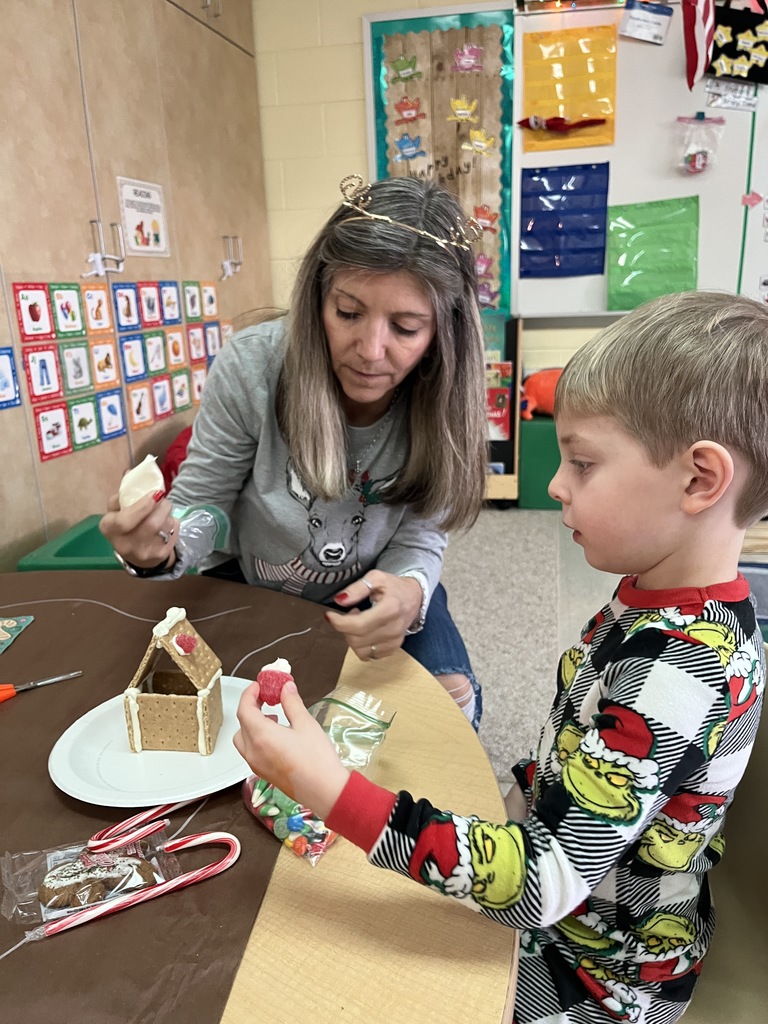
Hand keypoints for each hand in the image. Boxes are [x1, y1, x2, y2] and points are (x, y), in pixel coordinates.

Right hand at [99, 491, 176, 568]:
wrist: (136, 554)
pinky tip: (165, 524)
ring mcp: (145, 553)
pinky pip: (174, 532)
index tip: (156, 493)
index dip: (143, 506)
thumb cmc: (124, 527)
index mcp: (111, 530)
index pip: (125, 521)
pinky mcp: (161, 555)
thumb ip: (120, 497)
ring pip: (165, 526)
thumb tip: (132, 480)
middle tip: (162, 498)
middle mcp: (127, 545)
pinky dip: (173, 523)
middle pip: (151, 524)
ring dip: (167, 513)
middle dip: (162, 506)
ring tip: (162, 510)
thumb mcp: (114, 512)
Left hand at [233, 679, 349, 818]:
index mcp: (261, 736)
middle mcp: (253, 751)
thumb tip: (286, 688)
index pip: (244, 709)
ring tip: (272, 716)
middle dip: (251, 707)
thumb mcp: (305, 724)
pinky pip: (251, 751)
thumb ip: (292, 703)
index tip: (260, 685)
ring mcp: (256, 765)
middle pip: (242, 723)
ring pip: (243, 739)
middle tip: (266, 697)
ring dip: (251, 724)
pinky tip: (276, 735)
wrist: (324, 791)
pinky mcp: (263, 773)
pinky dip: (256, 738)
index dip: (249, 693)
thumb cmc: (317, 759)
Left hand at [325, 570, 421, 661]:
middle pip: (357, 639)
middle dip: (346, 627)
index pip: (358, 625)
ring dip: (352, 637)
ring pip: (360, 650)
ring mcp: (394, 640)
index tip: (329, 615)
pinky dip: (362, 644)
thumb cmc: (393, 586)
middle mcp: (394, 628)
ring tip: (359, 621)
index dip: (339, 623)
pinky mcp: (393, 648)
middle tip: (351, 612)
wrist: (414, 597)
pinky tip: (366, 630)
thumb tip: (340, 600)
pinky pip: (368, 654)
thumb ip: (357, 588)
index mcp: (390, 608)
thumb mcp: (376, 578)